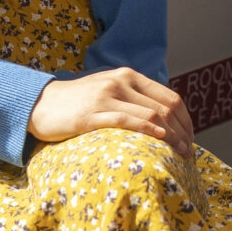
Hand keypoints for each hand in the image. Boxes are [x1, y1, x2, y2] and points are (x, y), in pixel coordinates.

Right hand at [27, 65, 194, 154]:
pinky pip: (127, 120)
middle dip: (183, 132)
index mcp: (129, 76)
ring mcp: (106, 96)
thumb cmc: (78, 104)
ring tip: (180, 154)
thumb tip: (165, 122)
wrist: (40, 104)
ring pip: (152, 114)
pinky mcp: (91, 113)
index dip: (186, 121)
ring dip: (172, 137)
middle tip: (189, 152)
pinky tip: (160, 141)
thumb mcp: (110, 92)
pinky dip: (148, 130)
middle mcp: (121, 81)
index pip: (171, 97)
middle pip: (166, 107)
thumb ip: (134, 99)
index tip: (191, 140)